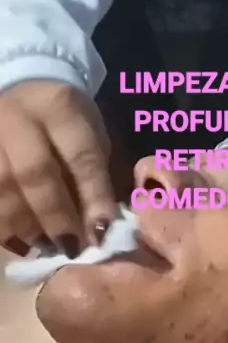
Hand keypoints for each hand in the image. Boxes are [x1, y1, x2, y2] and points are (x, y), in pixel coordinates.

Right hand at [0, 81, 116, 255]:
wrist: (19, 95)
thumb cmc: (64, 125)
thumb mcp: (88, 136)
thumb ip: (93, 178)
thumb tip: (97, 230)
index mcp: (59, 107)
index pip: (80, 156)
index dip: (93, 198)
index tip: (102, 232)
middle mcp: (16, 117)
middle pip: (33, 173)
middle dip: (55, 216)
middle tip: (71, 247)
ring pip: (1, 188)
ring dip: (25, 227)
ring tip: (46, 247)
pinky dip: (2, 226)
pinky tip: (19, 242)